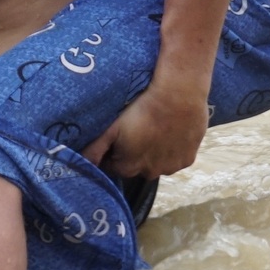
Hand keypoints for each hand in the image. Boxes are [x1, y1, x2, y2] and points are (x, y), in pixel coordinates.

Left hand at [84, 80, 209, 178]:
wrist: (179, 95)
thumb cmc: (141, 108)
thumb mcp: (112, 127)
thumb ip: (94, 149)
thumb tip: (81, 164)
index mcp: (128, 168)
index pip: (113, 165)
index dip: (113, 150)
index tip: (117, 134)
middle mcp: (149, 174)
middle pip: (135, 165)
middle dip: (133, 153)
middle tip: (137, 129)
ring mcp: (170, 168)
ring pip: (157, 163)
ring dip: (154, 152)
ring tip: (154, 129)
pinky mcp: (188, 160)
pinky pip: (175, 158)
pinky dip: (172, 150)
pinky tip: (170, 132)